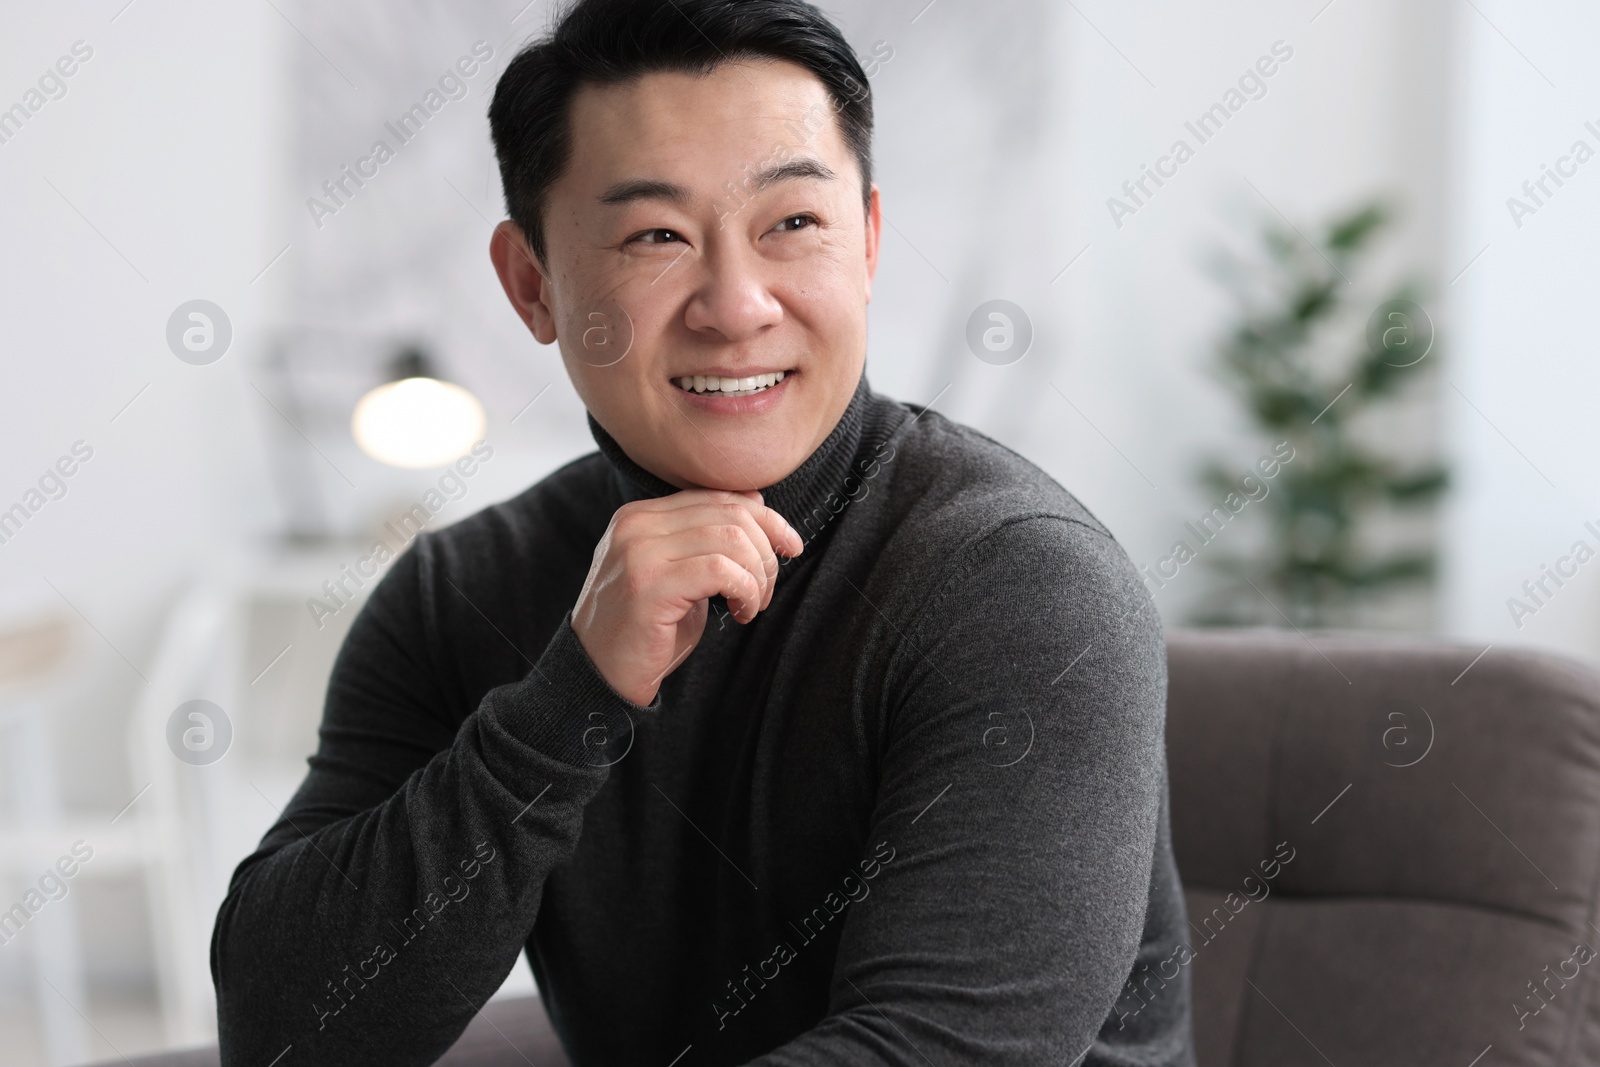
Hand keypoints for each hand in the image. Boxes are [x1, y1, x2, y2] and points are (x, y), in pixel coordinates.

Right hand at [570, 489, 803, 704]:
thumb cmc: (645, 630)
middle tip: (766, 589)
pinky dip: (745, 591)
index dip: (764, 518)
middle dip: (766, 551)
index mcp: (640, 516)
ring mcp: (638, 552)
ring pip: (731, 538)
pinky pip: (721, 570)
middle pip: (729, 513)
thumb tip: (757, 501)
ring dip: (757, 575)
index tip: (790, 546)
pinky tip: (741, 613)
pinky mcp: (649, 585)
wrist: (598, 675)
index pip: (716, 497)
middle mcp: (635, 524)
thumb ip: (708, 538)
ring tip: (752, 604)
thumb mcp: (679, 575)